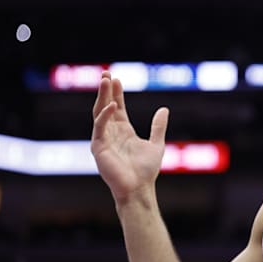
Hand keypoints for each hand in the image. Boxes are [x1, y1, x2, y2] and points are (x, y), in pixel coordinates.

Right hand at [91, 71, 168, 203]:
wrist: (139, 188)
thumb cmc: (146, 170)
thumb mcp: (156, 143)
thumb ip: (158, 126)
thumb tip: (164, 109)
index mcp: (123, 131)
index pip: (117, 108)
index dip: (116, 93)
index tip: (116, 78)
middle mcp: (111, 133)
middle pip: (106, 106)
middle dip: (105, 90)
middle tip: (106, 73)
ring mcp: (103, 139)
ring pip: (100, 112)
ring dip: (102, 96)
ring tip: (105, 80)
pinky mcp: (98, 148)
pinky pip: (100, 127)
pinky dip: (106, 115)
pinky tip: (114, 105)